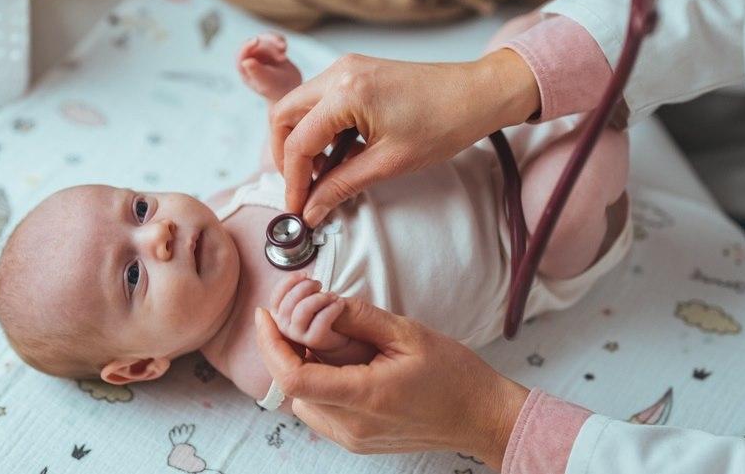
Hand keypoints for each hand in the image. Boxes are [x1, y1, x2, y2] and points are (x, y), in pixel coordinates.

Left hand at [238, 33, 302, 100]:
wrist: (292, 91)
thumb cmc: (277, 90)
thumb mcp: (267, 82)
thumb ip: (256, 71)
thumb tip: (245, 61)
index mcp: (244, 69)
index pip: (241, 54)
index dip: (247, 45)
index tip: (257, 40)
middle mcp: (250, 59)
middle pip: (256, 44)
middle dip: (269, 44)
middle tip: (283, 49)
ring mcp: (261, 54)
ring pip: (265, 39)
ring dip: (275, 41)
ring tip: (284, 49)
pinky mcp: (270, 50)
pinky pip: (272, 38)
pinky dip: (279, 39)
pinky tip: (285, 46)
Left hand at [254, 298, 526, 467]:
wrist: (480, 416)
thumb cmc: (453, 374)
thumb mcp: (407, 333)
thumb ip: (359, 317)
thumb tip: (320, 302)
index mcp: (365, 398)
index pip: (293, 376)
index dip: (270, 343)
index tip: (265, 315)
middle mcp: (351, 426)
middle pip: (293, 387)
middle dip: (289, 348)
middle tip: (302, 316)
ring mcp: (352, 439)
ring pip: (303, 399)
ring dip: (303, 366)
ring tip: (328, 339)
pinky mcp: (356, 441)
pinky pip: (320, 411)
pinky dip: (319, 383)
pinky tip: (341, 362)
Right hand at [269, 273, 348, 351]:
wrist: (335, 338)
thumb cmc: (318, 315)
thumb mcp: (305, 300)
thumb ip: (299, 291)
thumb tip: (303, 276)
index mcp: (278, 315)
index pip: (276, 295)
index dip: (289, 281)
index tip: (305, 274)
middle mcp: (284, 326)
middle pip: (290, 301)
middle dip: (306, 287)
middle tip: (319, 284)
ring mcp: (297, 335)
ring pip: (303, 310)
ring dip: (320, 297)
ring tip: (333, 295)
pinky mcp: (313, 340)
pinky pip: (321, 320)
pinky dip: (332, 308)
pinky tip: (339, 303)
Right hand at [270, 49, 539, 224]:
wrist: (479, 93)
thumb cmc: (444, 123)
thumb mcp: (389, 163)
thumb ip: (342, 186)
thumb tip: (311, 209)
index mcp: (346, 93)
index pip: (299, 142)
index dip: (293, 180)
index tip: (297, 208)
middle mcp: (339, 72)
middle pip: (284, 115)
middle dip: (286, 156)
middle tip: (301, 188)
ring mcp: (347, 67)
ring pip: (300, 106)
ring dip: (303, 141)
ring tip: (323, 175)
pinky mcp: (357, 71)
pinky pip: (322, 100)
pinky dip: (321, 128)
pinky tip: (339, 154)